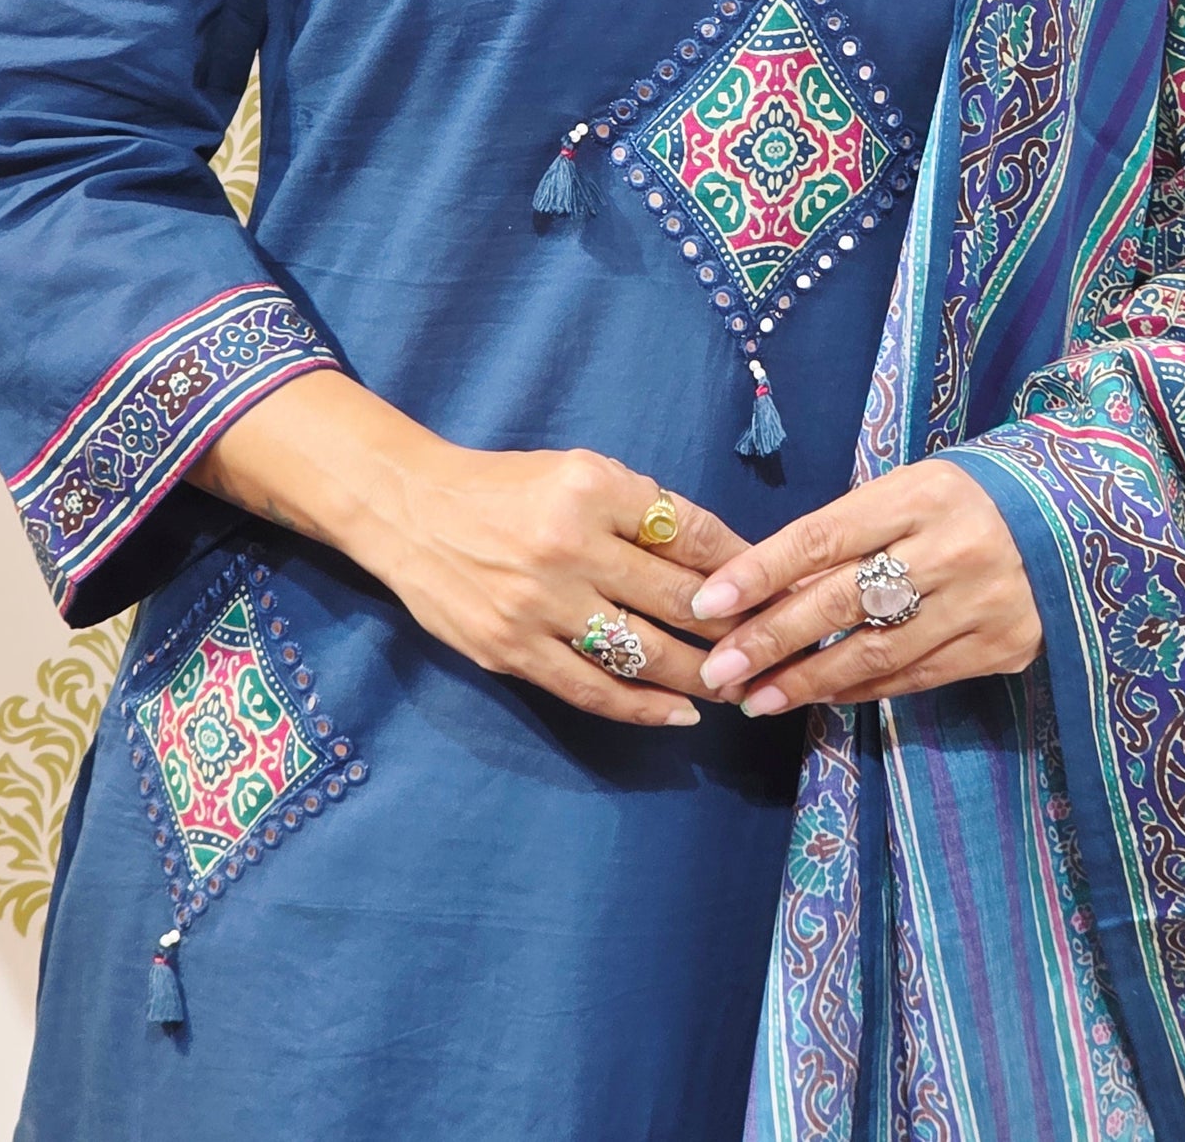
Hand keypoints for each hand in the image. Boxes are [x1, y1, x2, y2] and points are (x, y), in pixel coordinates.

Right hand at [192, 370, 746, 730]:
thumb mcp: (578, 470)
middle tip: (771, 645)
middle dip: (732, 627)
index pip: (688, 531)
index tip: (772, 586)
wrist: (411, 510)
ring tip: (737, 684)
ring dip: (699, 674)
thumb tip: (719, 557)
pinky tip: (679, 713)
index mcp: (591, 487)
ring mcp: (537, 604)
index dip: (740, 564)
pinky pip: (592, 689)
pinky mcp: (511, 651)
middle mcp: (567, 544)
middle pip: (676, 597)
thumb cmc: (507, 488)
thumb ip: (640, 509)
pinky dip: (644, 707)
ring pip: (642, 651)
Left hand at [690, 458, 1042, 715]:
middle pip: (842, 601)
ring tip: (756, 699)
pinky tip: (819, 696)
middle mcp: (951, 549)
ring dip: (807, 681)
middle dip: (771, 640)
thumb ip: (848, 534)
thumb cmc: (967, 499)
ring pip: (875, 654)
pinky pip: (914, 678)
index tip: (710, 604)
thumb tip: (769, 589)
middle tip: (718, 671)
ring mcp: (980, 604)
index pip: (823, 537)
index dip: (761, 573)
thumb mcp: (909, 492)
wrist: (1075, 522)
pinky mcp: (1001, 649)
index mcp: (921, 494)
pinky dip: (860, 690)